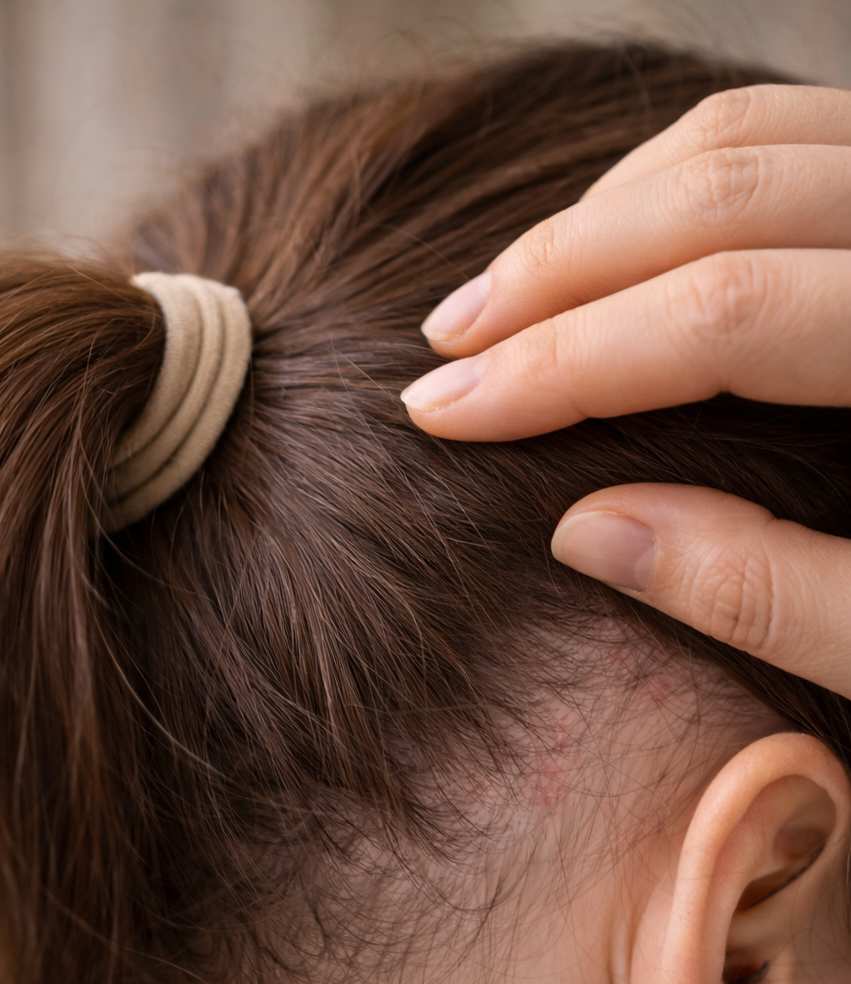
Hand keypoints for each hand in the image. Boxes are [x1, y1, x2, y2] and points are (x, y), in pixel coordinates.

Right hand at [401, 84, 850, 696]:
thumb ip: (773, 595)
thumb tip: (585, 530)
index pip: (728, 316)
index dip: (567, 363)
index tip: (444, 409)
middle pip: (725, 191)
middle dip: (559, 267)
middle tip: (442, 344)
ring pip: (751, 136)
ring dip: (605, 210)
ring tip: (501, 299)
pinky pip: (796, 135)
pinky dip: (681, 182)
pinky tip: (610, 249)